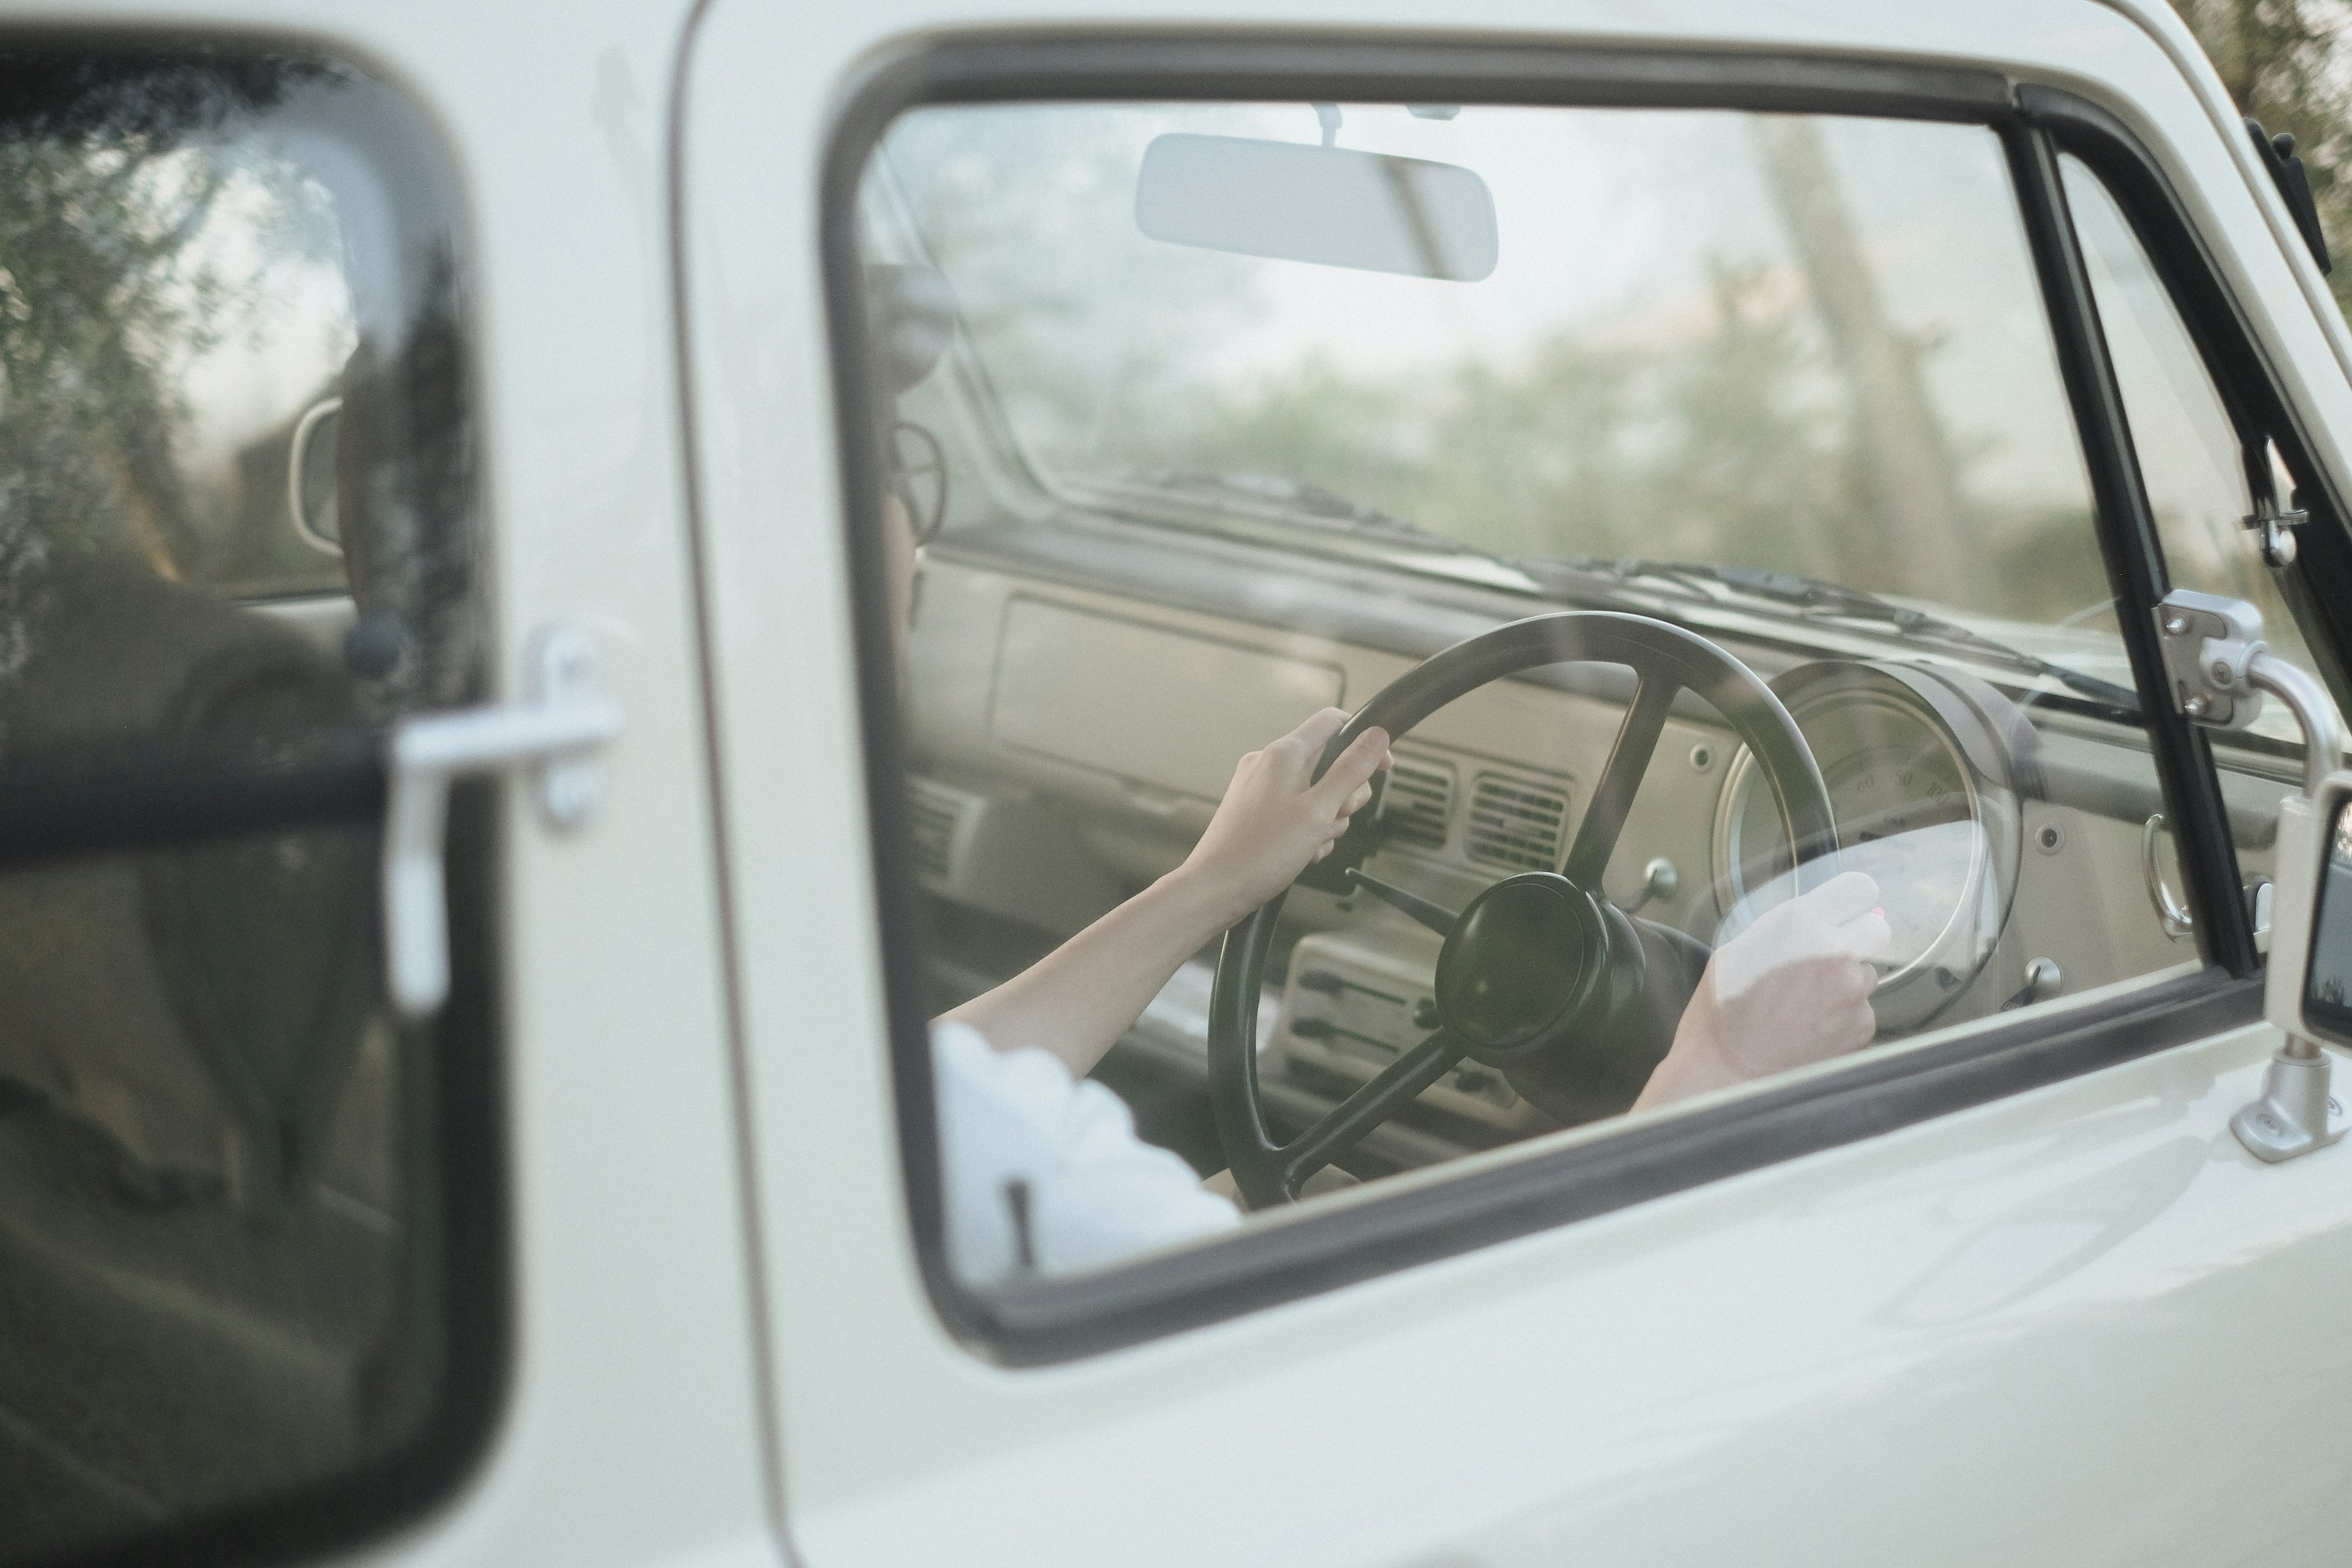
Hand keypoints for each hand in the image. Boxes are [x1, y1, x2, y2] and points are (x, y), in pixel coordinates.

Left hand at [1177, 708, 1390, 926]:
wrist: (1215, 889)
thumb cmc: (1261, 853)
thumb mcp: (1319, 811)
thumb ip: (1350, 771)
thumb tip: (1377, 735)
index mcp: (1284, 753)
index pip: (1333, 722)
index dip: (1364, 741)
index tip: (1382, 768)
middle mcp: (1269, 763)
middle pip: (1329, 763)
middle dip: (1342, 797)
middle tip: (1332, 821)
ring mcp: (1260, 786)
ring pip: (1315, 793)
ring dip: (1325, 821)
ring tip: (1310, 844)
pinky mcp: (1255, 809)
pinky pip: (1296, 811)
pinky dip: (1306, 832)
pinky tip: (1300, 854)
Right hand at [1635, 870, 1891, 1110]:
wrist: (1728, 1074)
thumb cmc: (1723, 1011)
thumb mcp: (1739, 950)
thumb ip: (1786, 930)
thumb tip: (1822, 919)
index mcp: (1800, 923)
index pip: (1860, 889)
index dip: (1851, 903)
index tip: (1842, 915)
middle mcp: (1834, 952)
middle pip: (1877, 928)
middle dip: (1857, 940)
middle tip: (1828, 961)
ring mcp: (1853, 992)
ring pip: (1867, 974)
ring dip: (1846, 984)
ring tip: (1807, 1006)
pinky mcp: (1863, 1026)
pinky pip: (1862, 1011)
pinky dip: (1844, 1019)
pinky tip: (1812, 1030)